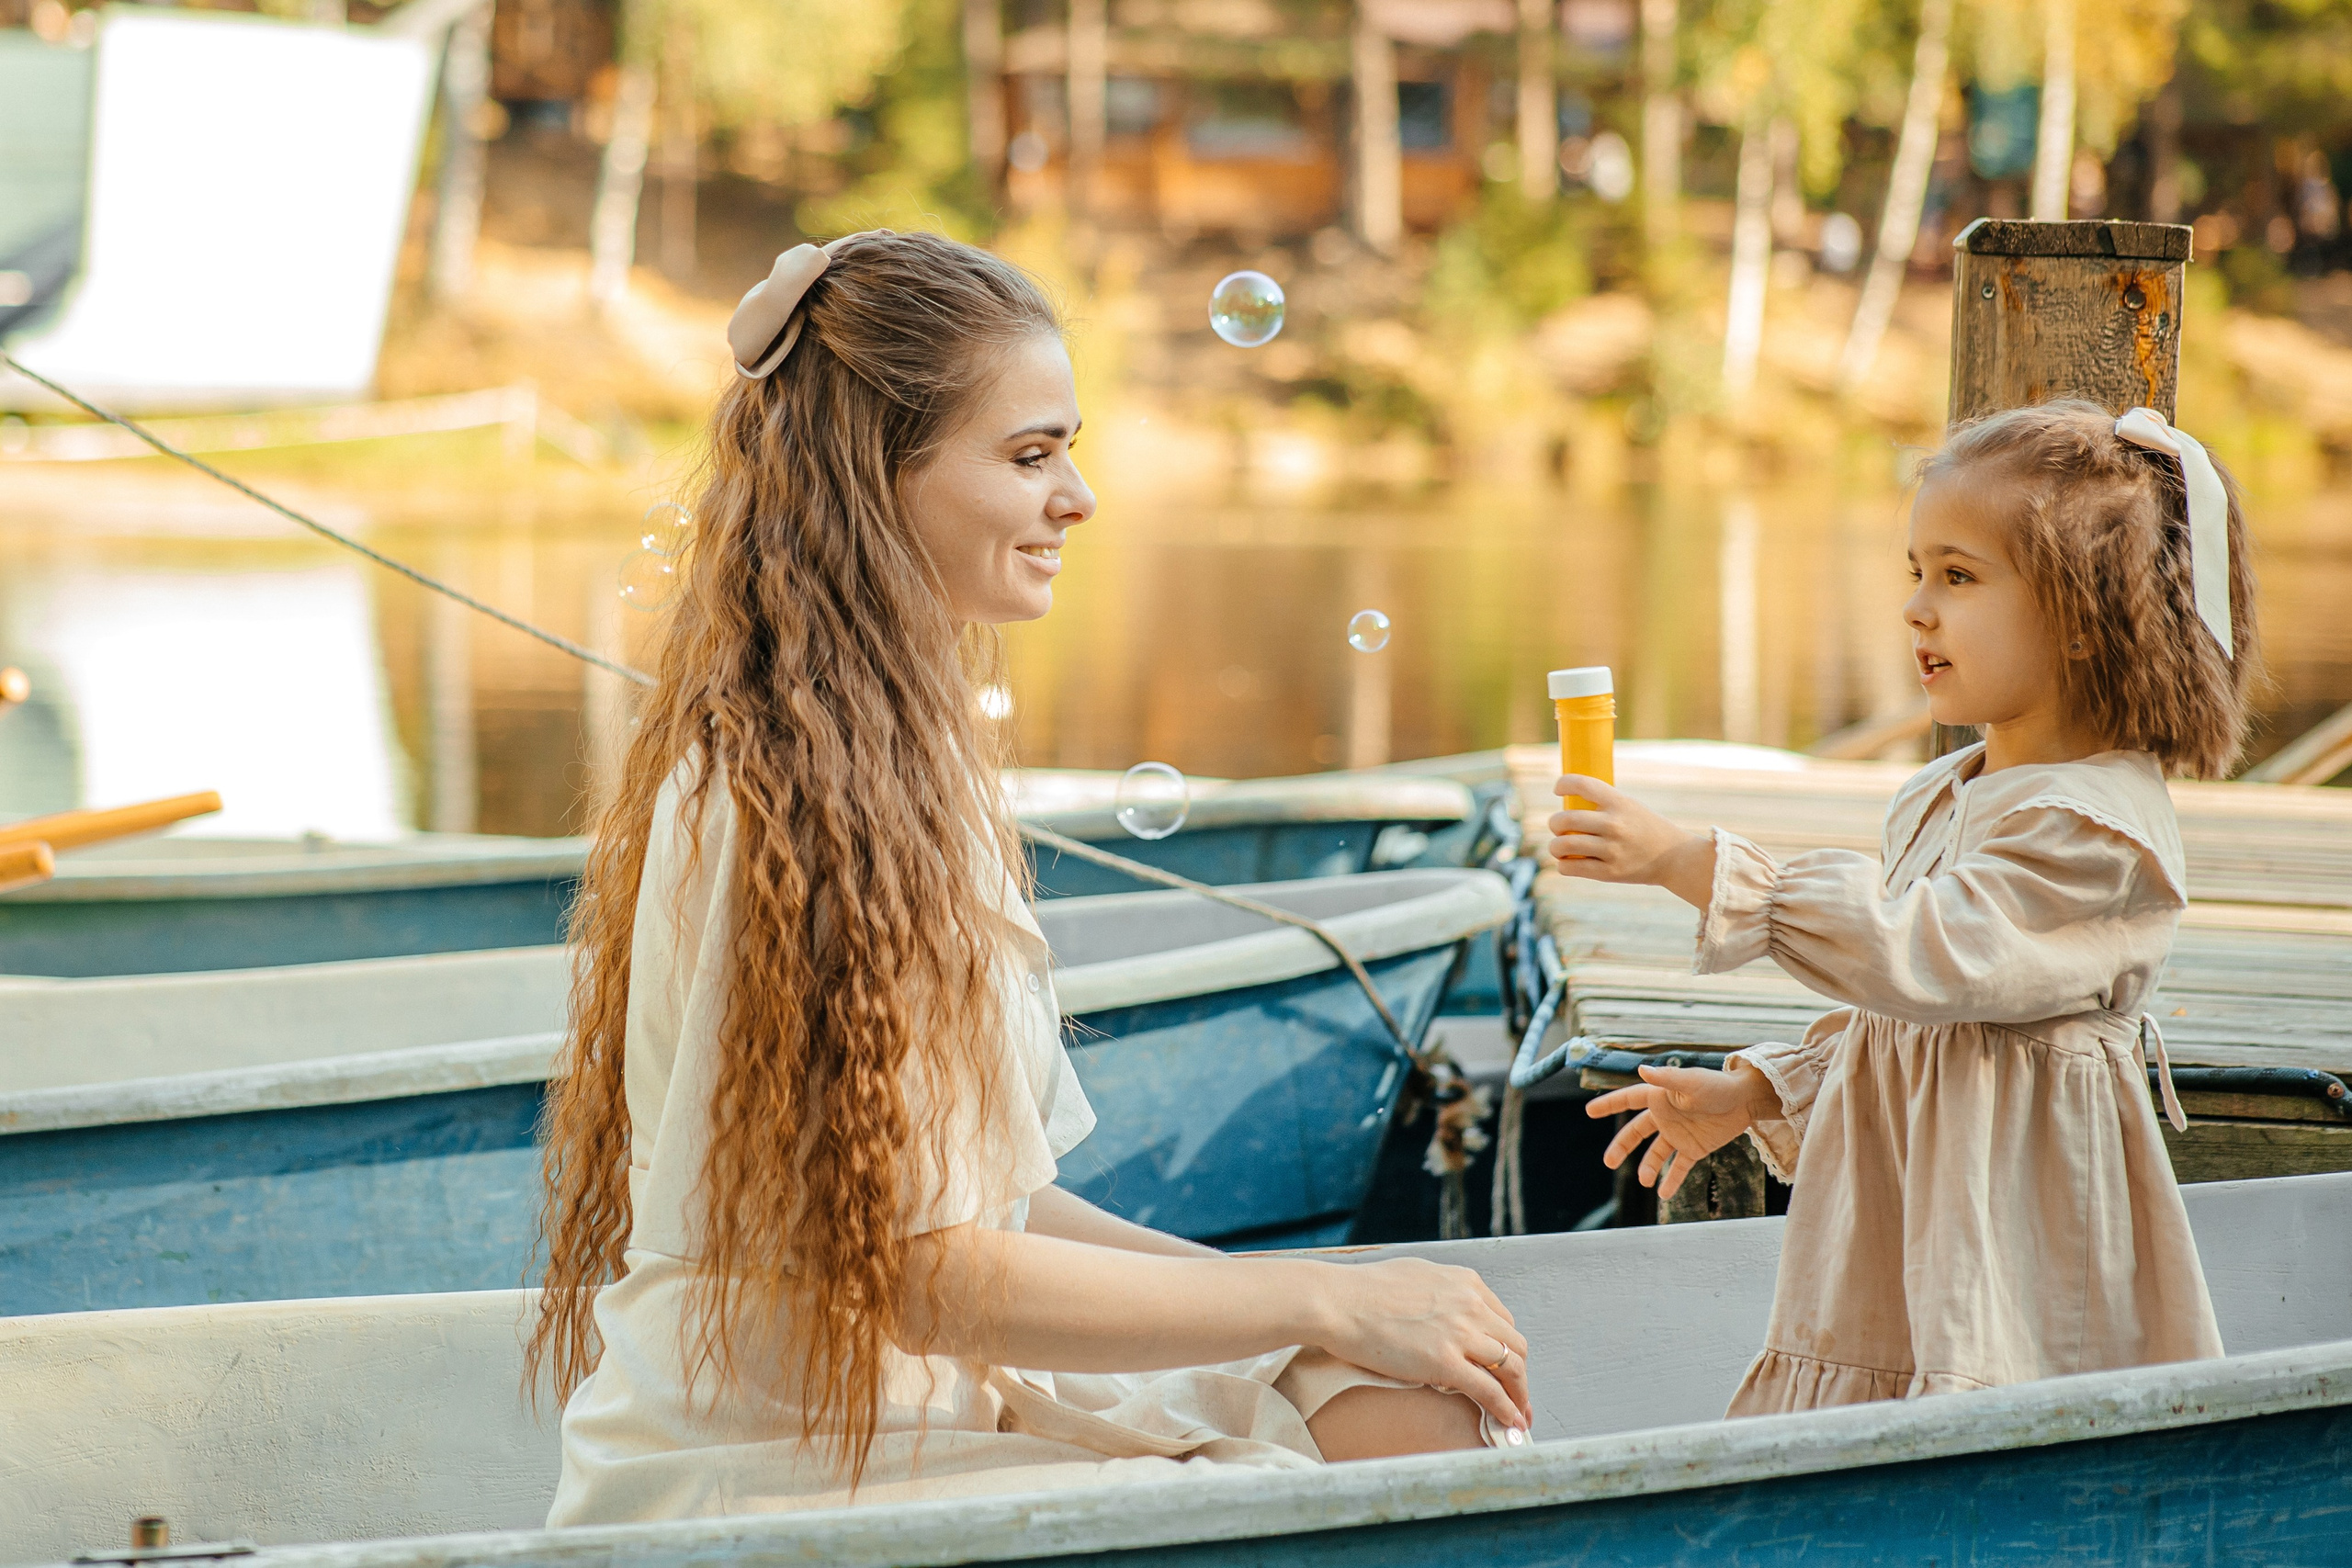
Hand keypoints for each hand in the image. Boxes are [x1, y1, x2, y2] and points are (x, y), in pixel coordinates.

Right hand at [1304, 1256, 1530, 1433]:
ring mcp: (1460, 1333)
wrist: (1338, 1301)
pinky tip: (1509, 1421)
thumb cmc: (1363, 1290)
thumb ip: (1441, 1291)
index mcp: (1465, 1283)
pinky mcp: (1445, 1362)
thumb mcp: (1417, 1275)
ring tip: (1518, 1415)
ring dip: (1519, 1394)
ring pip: (1511, 1368)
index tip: (1505, 1367)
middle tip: (1518, 1396)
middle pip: (1515, 1344)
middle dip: (1520, 1374)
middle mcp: (1471, 1304)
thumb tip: (1444, 1310)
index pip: (1503, 1320)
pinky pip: (1489, 1390)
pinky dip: (1506, 1409)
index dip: (1507, 1348)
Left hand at [1547, 775, 1716, 907]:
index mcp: (1619, 803)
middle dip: (1554, 823)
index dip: (1563, 784)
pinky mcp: (1609, 872)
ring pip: (1563, 845)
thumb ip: (1603, 804)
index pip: (1582, 784)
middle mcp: (1614, 824)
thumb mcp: (1630, 807)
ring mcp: (1611, 849)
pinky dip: (1563, 865)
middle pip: (1565, 819)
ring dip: (1555, 846)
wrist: (1675, 858)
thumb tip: (1568, 801)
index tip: (1558, 789)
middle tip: (1557, 826)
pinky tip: (1568, 862)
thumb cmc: (1646, 829)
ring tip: (1559, 847)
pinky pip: (1570, 868)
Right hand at [1585, 1062, 1779, 1198]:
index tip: (1590, 1112)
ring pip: (1655, 1153)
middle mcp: (1665, 1117)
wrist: (1745, 1101)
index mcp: (1660, 1098)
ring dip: (1647, 1166)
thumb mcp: (1692, 1083)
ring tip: (1644, 1180)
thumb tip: (1642, 1070)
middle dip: (1621, 1147)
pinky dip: (1671, 1180)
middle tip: (1608, 1162)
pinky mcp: (1694, 1148)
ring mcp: (1678, 1134)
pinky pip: (1678, 1167)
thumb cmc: (1718, 1086)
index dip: (1609, 1105)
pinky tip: (1663, 1195)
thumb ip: (1667, 1080)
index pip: (1628, 1100)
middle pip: (1636, 1132)